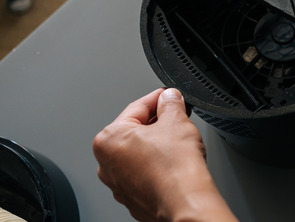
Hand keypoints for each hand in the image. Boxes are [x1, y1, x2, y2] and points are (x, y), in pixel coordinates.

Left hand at [93, 88, 235, 221]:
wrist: (185, 201)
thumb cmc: (175, 168)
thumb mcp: (177, 120)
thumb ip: (170, 103)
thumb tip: (169, 97)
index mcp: (109, 139)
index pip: (137, 108)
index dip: (158, 98)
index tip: (169, 96)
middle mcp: (106, 163)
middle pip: (136, 131)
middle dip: (158, 122)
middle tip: (178, 117)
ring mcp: (118, 184)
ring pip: (140, 153)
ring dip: (157, 145)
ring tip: (179, 143)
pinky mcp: (133, 198)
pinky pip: (144, 173)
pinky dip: (157, 165)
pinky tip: (174, 163)